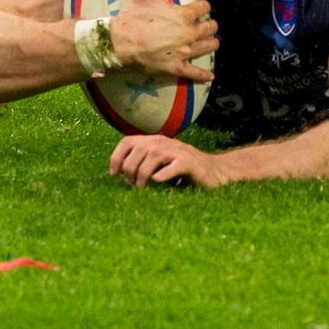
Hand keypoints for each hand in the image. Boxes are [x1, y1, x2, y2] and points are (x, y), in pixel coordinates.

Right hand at [109, 0, 216, 81]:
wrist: (120, 41)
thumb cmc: (134, 15)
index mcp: (184, 14)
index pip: (205, 7)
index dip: (202, 6)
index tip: (199, 8)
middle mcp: (189, 33)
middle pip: (211, 28)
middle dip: (209, 25)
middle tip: (205, 25)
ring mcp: (184, 52)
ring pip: (208, 47)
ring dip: (210, 43)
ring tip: (209, 42)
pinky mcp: (176, 67)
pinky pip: (195, 73)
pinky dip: (203, 75)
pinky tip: (210, 76)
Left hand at [110, 134, 224, 187]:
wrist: (215, 171)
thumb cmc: (183, 169)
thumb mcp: (161, 162)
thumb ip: (143, 162)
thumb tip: (120, 172)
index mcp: (155, 141)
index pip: (128, 141)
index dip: (117, 157)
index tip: (113, 174)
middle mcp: (165, 143)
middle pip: (139, 149)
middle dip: (130, 168)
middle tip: (130, 184)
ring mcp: (178, 152)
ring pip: (154, 156)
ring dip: (142, 173)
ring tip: (141, 187)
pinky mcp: (190, 163)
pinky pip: (174, 166)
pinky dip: (163, 173)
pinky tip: (157, 181)